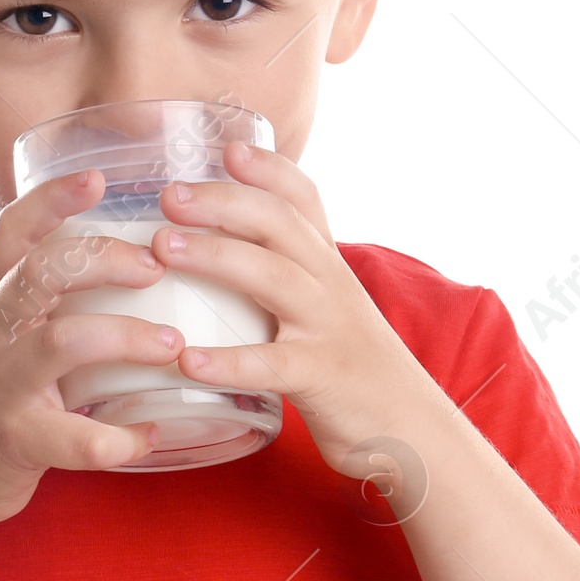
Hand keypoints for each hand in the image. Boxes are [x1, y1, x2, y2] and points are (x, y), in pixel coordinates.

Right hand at [0, 169, 186, 530]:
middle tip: (155, 266)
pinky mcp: (14, 439)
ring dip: (126, 337)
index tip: (97, 177)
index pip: (14, 228)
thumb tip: (123, 250)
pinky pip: (74, 438)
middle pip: (42, 271)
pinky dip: (120, 437)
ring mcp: (1, 383)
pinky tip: (150, 432)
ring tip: (172, 344)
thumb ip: (42, 292)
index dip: (53, 197)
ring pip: (61, 343)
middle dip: (104, 259)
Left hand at [146, 139, 414, 477]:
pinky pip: (272, 364)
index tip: (226, 146)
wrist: (416, 433)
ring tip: (163, 247)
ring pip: (274, 278)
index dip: (268, 168)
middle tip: (168, 195)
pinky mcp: (323, 379)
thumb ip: (288, 277)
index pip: (305, 199)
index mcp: (328, 266)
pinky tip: (187, 360)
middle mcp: (332, 286)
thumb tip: (223, 252)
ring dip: (216, 255)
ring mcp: (329, 329)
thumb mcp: (329, 310)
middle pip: (280, 224)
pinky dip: (230, 360)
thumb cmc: (354, 372)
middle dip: (223, 201)